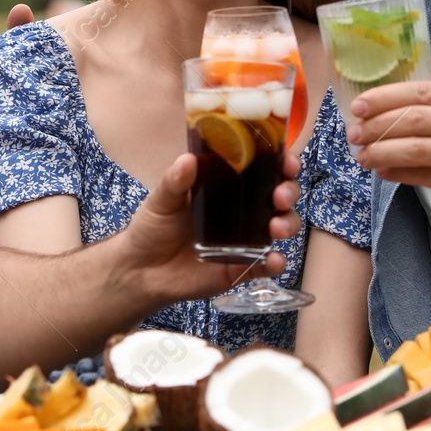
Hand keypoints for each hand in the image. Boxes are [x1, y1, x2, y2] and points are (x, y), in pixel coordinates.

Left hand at [115, 151, 301, 302]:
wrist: (142, 271)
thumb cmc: (153, 228)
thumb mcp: (162, 200)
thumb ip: (175, 181)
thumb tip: (188, 160)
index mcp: (226, 186)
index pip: (262, 169)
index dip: (280, 163)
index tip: (286, 161)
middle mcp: (242, 210)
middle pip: (279, 196)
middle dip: (288, 192)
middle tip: (279, 196)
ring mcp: (245, 239)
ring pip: (280, 227)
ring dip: (287, 224)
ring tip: (276, 228)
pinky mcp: (241, 266)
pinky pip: (266, 264)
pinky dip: (275, 262)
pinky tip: (273, 260)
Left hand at [347, 79, 430, 215]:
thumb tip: (386, 112)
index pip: (420, 92)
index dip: (384, 98)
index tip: (358, 104)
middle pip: (413, 120)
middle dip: (376, 126)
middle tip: (354, 132)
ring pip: (416, 150)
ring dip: (381, 152)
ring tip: (362, 155)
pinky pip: (425, 176)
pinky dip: (398, 173)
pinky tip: (383, 171)